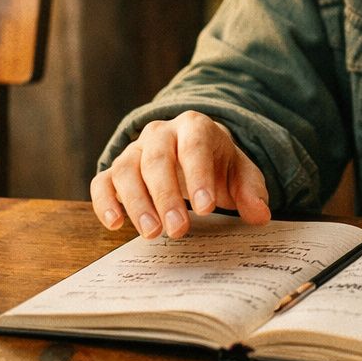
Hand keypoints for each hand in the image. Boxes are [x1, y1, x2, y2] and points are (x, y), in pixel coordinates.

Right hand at [90, 110, 270, 238]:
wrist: (194, 153)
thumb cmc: (218, 165)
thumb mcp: (241, 174)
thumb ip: (251, 191)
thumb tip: (259, 214)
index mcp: (194, 127)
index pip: (194, 146)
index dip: (198, 176)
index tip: (206, 209)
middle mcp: (160, 133)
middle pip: (156, 159)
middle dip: (166, 196)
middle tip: (178, 230)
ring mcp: (135, 150)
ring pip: (125, 169)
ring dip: (136, 203)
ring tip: (152, 233)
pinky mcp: (115, 170)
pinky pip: (102, 182)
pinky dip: (104, 202)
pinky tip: (115, 224)